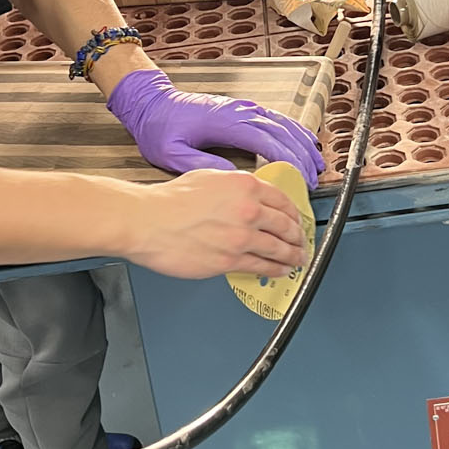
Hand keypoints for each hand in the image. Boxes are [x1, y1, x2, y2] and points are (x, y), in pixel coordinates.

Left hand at [108, 68, 323, 186]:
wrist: (151, 102)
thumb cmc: (159, 128)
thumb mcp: (171, 152)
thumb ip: (201, 164)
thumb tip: (233, 176)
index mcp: (224, 121)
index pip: (266, 140)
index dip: (287, 159)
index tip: (300, 178)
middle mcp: (239, 111)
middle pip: (281, 132)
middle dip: (301, 156)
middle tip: (313, 180)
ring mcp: (243, 107)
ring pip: (282, 123)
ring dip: (302, 143)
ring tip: (316, 165)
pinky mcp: (242, 108)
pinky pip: (276, 118)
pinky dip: (294, 130)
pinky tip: (304, 143)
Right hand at [129, 170, 310, 278]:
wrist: (148, 221)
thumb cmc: (169, 201)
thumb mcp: (209, 178)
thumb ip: (235, 187)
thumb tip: (248, 195)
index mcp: (245, 186)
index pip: (282, 201)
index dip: (293, 213)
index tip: (296, 219)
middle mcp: (248, 210)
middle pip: (285, 226)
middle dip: (297, 236)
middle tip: (300, 241)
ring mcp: (241, 237)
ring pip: (278, 249)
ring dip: (292, 256)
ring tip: (297, 259)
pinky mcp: (230, 260)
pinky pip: (262, 266)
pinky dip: (276, 270)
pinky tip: (280, 271)